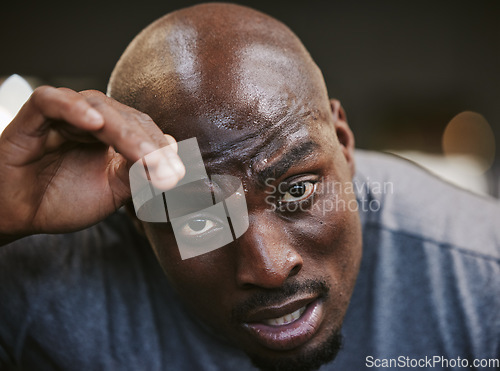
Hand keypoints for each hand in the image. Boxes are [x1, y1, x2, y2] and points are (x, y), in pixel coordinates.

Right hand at [0, 87, 183, 238]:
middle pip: (127, 118)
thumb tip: (171, 157)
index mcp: (111, 135)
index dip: (160, 148)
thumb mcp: (112, 192)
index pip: (143, 129)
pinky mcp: (32, 118)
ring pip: (99, 108)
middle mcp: (91, 121)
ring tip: (142, 153)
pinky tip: (95, 123)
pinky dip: (73, 108)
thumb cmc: (63, 201)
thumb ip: (139, 175)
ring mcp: (63, 116)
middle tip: (165, 167)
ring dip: (124, 131)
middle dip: (149, 143)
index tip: (176, 172)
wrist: (18, 216)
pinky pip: (51, 101)